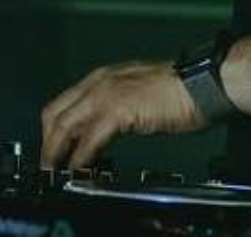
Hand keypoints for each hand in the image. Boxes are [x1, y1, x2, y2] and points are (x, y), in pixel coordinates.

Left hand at [38, 59, 205, 170]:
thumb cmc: (180, 89)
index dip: (52, 130)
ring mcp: (106, 95)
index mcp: (103, 77)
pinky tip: (80, 169)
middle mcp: (99, 82)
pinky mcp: (118, 110)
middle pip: (55, 115)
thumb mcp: (137, 93)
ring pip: (65, 126)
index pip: (63, 104)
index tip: (53, 148)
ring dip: (57, 152)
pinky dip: (80, 157)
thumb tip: (104, 130)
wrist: (202, 83)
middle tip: (49, 165)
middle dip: (48, 143)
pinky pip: (89, 139)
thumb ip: (116, 107)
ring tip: (57, 172)